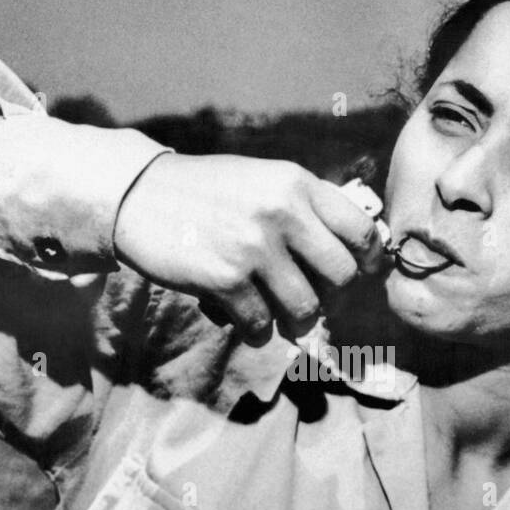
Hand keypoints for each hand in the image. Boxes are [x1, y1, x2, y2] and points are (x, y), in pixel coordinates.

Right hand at [113, 153, 385, 343]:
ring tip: (278, 313)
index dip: (369, 260)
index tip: (361, 273)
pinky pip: (262, 325)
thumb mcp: (264, 180)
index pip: (362, 230)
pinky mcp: (225, 279)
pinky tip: (244, 317)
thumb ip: (307, 207)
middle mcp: (282, 212)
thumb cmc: (209, 192)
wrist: (139, 196)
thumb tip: (354, 252)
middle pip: (342, 277)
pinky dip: (257, 329)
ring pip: (306, 309)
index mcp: (297, 183)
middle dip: (331, 296)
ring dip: (294, 320)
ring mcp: (254, 247)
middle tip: (310, 296)